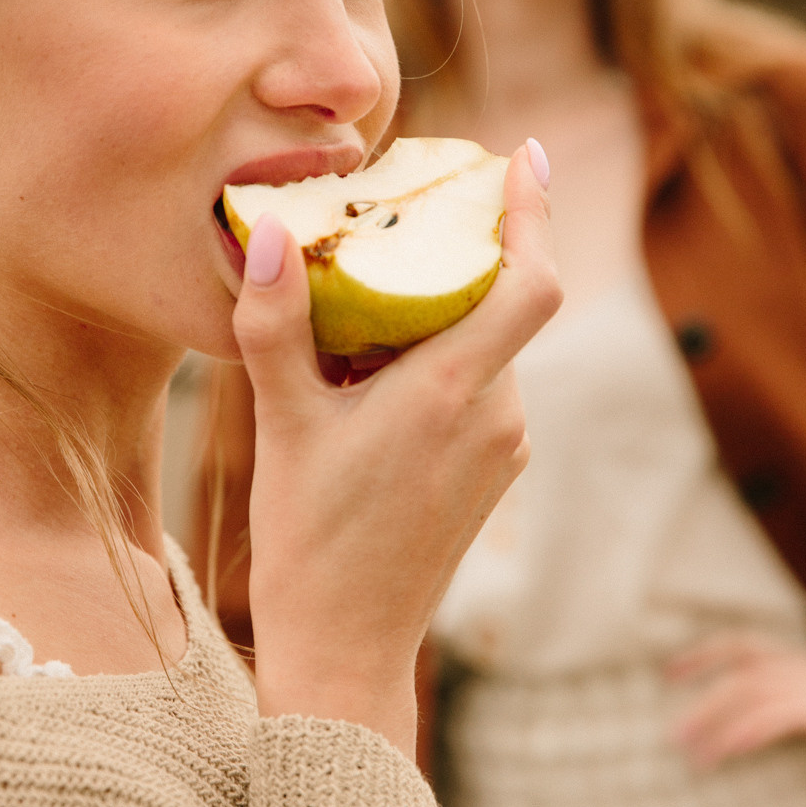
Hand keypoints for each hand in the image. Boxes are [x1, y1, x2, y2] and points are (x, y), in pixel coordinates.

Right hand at [231, 142, 560, 756]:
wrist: (346, 650)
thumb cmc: (310, 543)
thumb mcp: (282, 425)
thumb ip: (277, 324)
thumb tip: (270, 230)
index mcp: (453, 393)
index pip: (531, 282)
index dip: (535, 212)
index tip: (528, 156)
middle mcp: (497, 416)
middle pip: (503, 305)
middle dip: (465, 254)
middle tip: (405, 215)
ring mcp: (502, 449)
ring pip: (487, 347)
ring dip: (445, 311)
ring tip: (372, 294)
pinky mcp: (492, 473)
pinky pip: (480, 388)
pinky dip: (444, 357)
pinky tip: (378, 370)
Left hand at [668, 633, 805, 766]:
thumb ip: (779, 704)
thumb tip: (735, 722)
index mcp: (795, 661)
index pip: (739, 645)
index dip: (702, 654)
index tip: (668, 673)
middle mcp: (800, 667)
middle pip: (739, 674)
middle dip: (701, 700)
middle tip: (671, 733)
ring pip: (751, 694)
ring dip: (715, 723)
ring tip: (691, 753)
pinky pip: (780, 717)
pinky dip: (750, 731)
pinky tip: (729, 751)